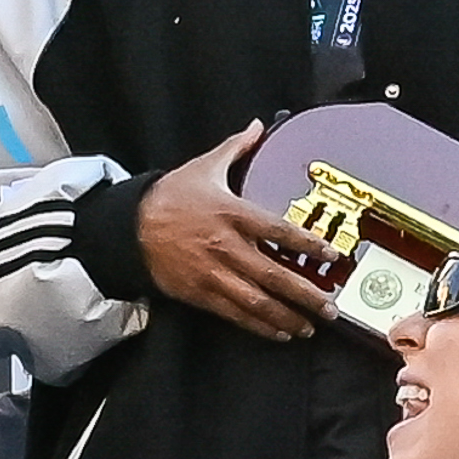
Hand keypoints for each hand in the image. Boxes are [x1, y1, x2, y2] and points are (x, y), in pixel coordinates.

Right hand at [135, 121, 336, 341]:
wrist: (127, 225)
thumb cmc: (168, 197)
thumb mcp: (204, 168)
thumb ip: (236, 149)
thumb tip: (258, 127)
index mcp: (232, 214)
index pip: (279, 231)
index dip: (308, 245)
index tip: (330, 256)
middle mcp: (227, 246)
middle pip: (275, 275)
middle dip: (307, 295)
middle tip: (331, 308)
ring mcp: (214, 272)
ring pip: (258, 301)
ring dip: (288, 317)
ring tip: (310, 326)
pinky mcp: (201, 292)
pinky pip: (236, 313)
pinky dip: (260, 325)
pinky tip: (280, 332)